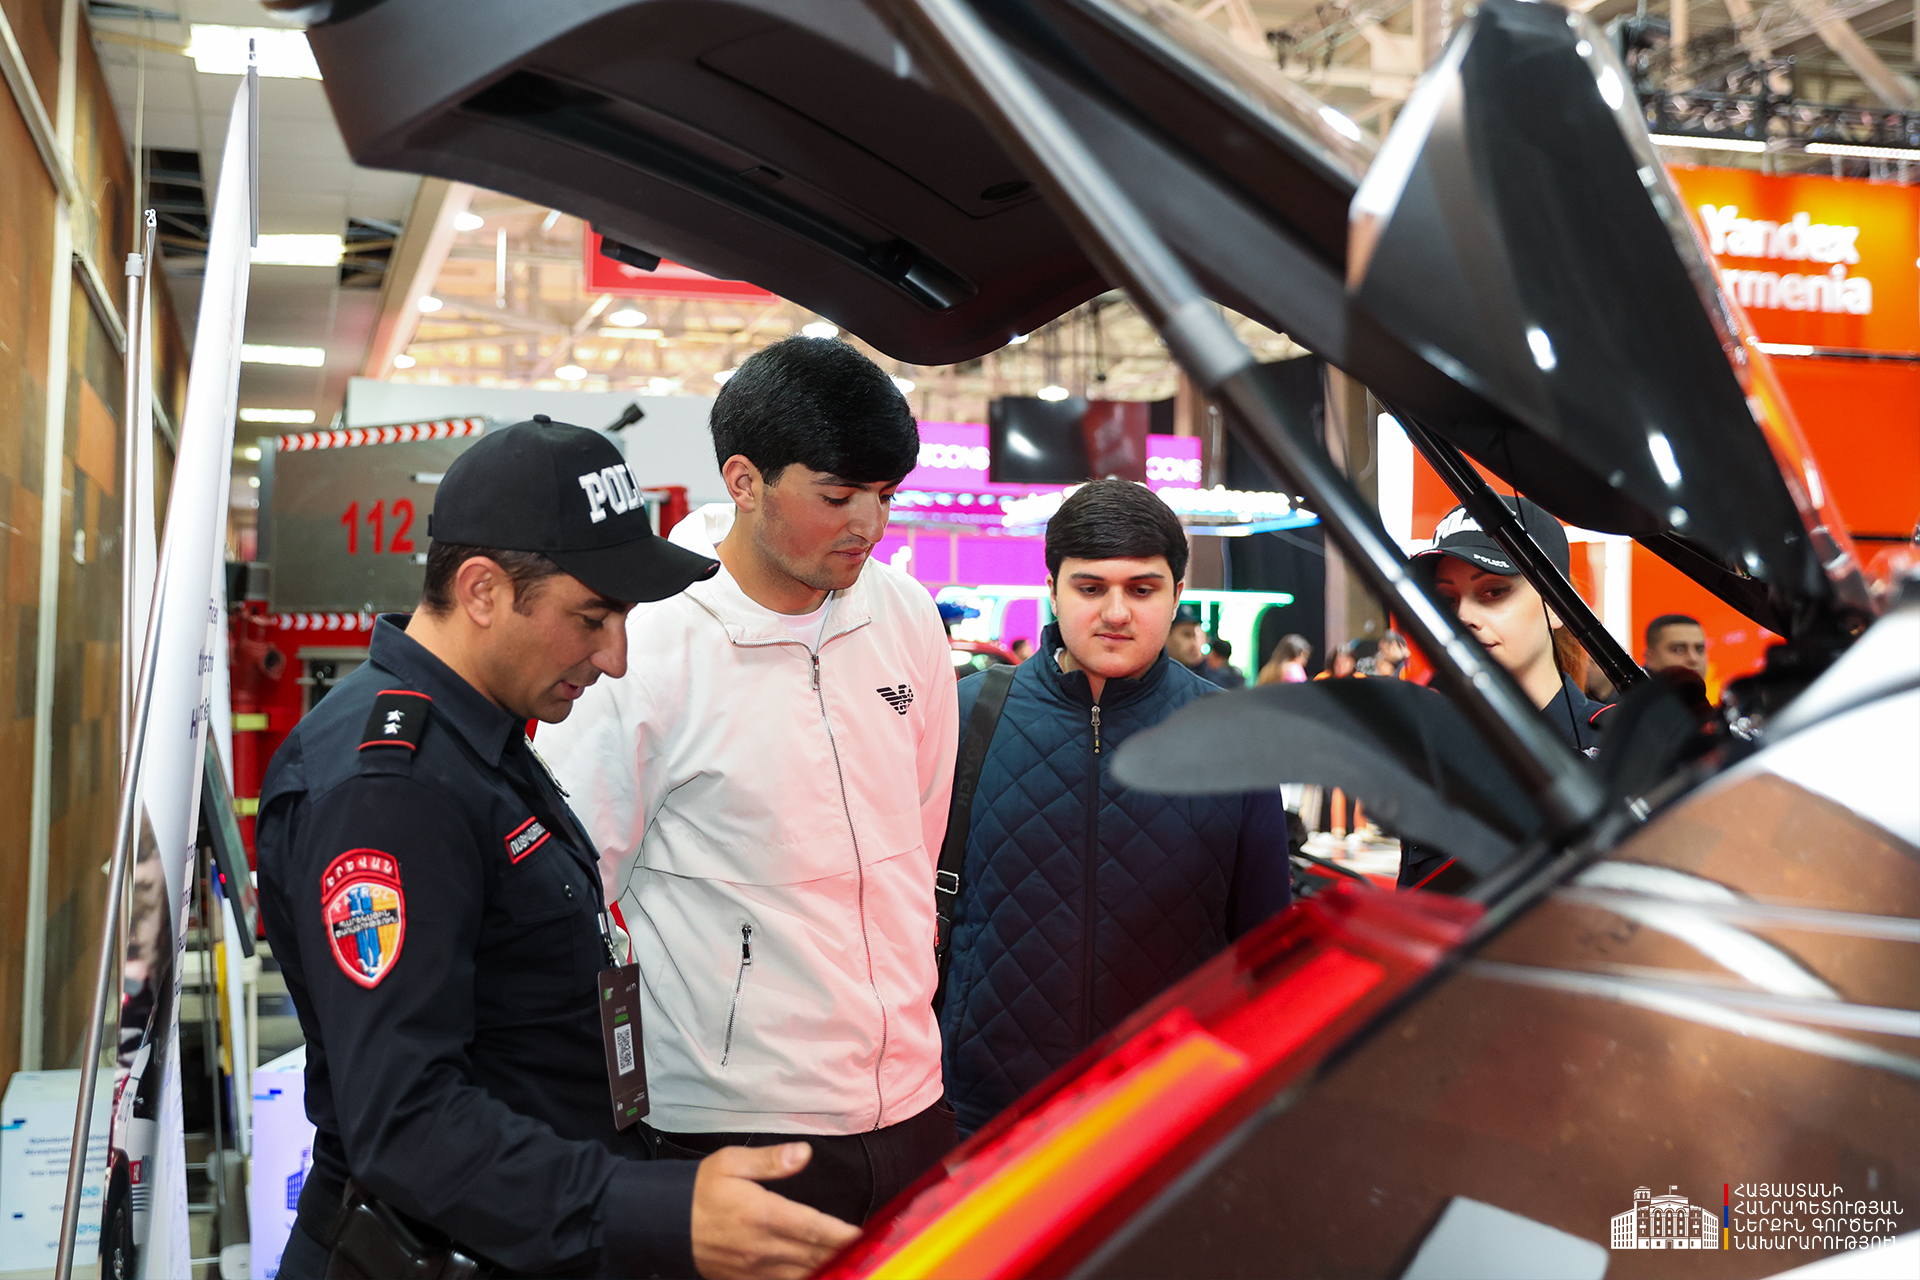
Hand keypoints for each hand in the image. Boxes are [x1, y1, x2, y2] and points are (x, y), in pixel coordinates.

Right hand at [690, 1143, 861, 1279]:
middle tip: (867, 1249)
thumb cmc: (698, 1191)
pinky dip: (802, 1279)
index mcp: (763, 1214)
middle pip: (814, 1254)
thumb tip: (803, 1153)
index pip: (814, 1227)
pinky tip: (817, 1273)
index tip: (862, 1234)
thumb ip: (771, 1161)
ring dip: (827, 1268)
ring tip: (849, 1262)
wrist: (663, 1223)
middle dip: (842, 1252)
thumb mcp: (731, 1162)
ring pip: (802, 1274)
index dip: (842, 1233)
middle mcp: (762, 1246)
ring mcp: (754, 1269)